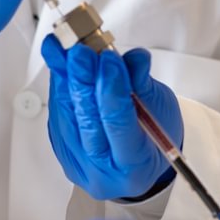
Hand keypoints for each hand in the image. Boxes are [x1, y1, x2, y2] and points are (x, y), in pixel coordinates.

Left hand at [41, 34, 183, 201]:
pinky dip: (60, 86)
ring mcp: (78, 163)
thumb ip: (143, 84)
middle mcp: (102, 171)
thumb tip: (134, 59)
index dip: (112, 89)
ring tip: (64, 49)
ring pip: (65, 116)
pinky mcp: (61, 149)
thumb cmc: (156, 137)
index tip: (109, 59)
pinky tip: (61, 65)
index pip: (118, 125)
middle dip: (82, 80)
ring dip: (64, 78)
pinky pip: (58, 114)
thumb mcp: (161, 109)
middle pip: (86, 121)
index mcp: (134, 166)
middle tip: (80, 50)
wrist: (141, 162)